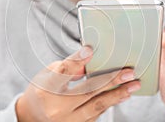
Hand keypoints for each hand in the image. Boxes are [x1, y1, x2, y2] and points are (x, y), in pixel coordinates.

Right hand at [16, 47, 140, 121]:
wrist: (32, 117)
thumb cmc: (41, 90)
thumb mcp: (47, 74)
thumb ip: (67, 68)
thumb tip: (88, 61)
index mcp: (45, 89)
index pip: (62, 72)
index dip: (76, 61)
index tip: (89, 50)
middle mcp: (56, 107)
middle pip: (87, 92)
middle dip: (111, 81)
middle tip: (129, 73)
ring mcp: (66, 120)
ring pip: (96, 107)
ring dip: (116, 95)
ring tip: (132, 86)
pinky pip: (95, 115)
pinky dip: (109, 104)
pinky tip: (121, 95)